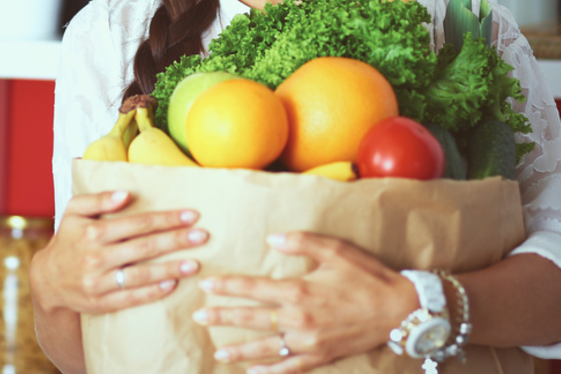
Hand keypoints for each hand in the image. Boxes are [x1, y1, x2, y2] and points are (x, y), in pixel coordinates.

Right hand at [31, 189, 208, 315]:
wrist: (46, 279)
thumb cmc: (67, 238)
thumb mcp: (74, 210)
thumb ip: (99, 199)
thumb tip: (127, 194)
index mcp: (93, 232)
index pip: (138, 223)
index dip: (166, 219)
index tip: (191, 215)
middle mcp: (97, 257)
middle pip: (144, 247)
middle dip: (175, 241)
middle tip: (202, 236)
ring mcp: (99, 282)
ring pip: (141, 275)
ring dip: (170, 268)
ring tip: (195, 263)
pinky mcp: (101, 303)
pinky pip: (131, 298)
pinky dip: (152, 292)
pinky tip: (172, 284)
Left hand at [191, 231, 416, 372]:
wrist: (399, 311)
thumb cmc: (365, 276)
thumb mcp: (334, 249)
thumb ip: (300, 242)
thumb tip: (270, 238)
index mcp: (299, 291)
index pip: (253, 289)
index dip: (228, 287)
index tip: (206, 286)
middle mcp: (299, 320)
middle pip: (253, 320)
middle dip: (223, 318)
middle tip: (199, 316)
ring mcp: (310, 343)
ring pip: (266, 349)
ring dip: (239, 350)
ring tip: (218, 351)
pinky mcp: (321, 357)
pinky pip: (290, 369)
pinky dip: (270, 372)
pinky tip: (254, 373)